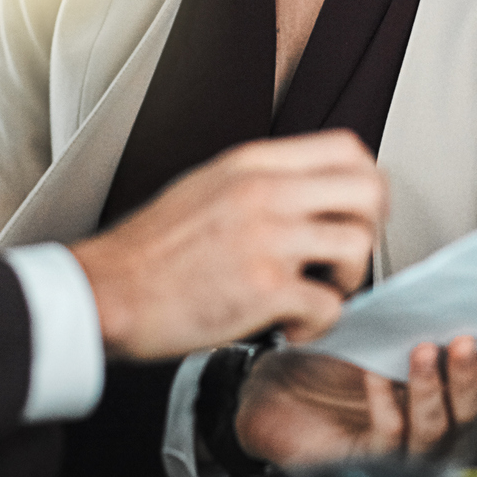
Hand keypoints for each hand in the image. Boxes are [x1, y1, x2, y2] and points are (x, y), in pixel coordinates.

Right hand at [69, 130, 384, 359]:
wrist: (107, 291)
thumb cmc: (149, 250)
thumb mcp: (206, 187)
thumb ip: (258, 182)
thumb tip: (306, 192)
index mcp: (252, 164)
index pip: (347, 149)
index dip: (366, 184)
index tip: (352, 214)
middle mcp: (264, 192)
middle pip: (369, 191)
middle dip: (368, 230)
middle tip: (341, 258)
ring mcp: (266, 238)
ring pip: (358, 245)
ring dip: (346, 280)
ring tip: (316, 294)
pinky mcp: (262, 289)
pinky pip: (329, 305)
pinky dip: (317, 325)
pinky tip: (290, 327)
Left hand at [231, 316, 476, 467]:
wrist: (266, 389)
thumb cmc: (320, 361)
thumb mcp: (372, 330)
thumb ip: (409, 316)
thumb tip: (444, 282)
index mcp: (439, 389)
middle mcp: (428, 424)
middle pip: (470, 409)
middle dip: (472, 373)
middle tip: (464, 338)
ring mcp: (402, 449)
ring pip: (436, 429)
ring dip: (433, 389)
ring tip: (424, 351)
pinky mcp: (367, 462)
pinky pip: (389, 436)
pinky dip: (388, 404)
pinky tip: (377, 377)